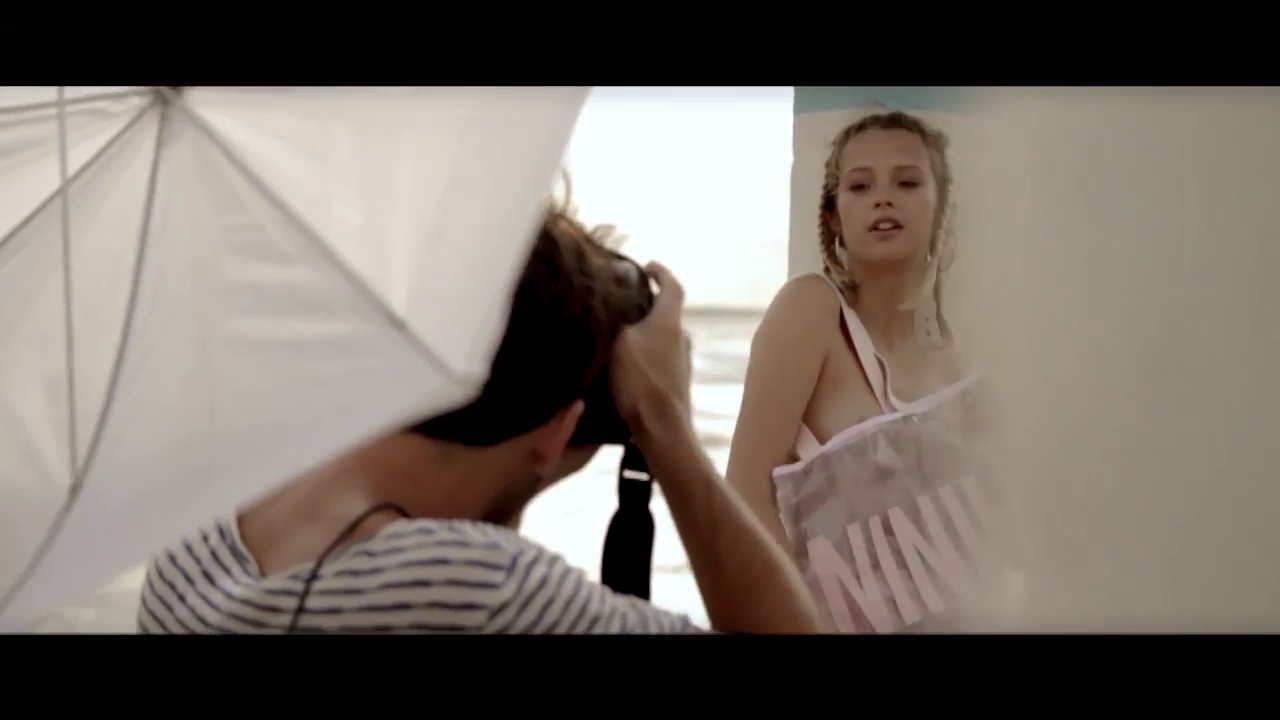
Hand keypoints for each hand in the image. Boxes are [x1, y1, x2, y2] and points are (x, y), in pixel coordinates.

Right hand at [609, 262, 692, 439]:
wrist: (662, 428)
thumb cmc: (640, 380)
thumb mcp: (619, 343)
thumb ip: (617, 322)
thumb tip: (611, 309)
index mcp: (670, 321)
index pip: (673, 286)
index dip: (661, 272)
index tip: (647, 267)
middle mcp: (682, 337)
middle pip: (666, 313)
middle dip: (645, 306)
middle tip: (621, 304)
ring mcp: (683, 362)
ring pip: (662, 338)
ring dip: (644, 333)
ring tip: (617, 336)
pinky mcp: (677, 383)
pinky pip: (660, 358)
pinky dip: (645, 354)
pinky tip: (625, 365)